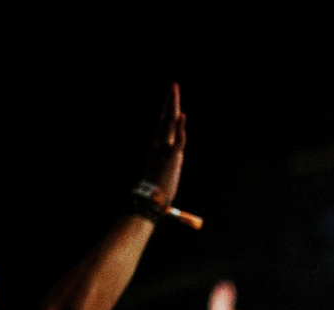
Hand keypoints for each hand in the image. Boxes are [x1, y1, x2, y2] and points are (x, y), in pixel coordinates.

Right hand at [142, 83, 186, 203]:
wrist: (151, 199)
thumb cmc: (157, 190)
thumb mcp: (164, 171)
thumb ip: (170, 161)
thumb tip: (177, 157)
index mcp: (157, 146)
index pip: (163, 124)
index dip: (168, 110)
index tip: (170, 97)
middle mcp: (159, 144)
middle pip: (166, 118)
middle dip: (170, 101)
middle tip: (174, 86)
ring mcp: (164, 149)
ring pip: (169, 123)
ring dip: (173, 106)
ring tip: (174, 91)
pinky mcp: (172, 157)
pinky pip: (178, 140)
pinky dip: (180, 127)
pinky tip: (182, 115)